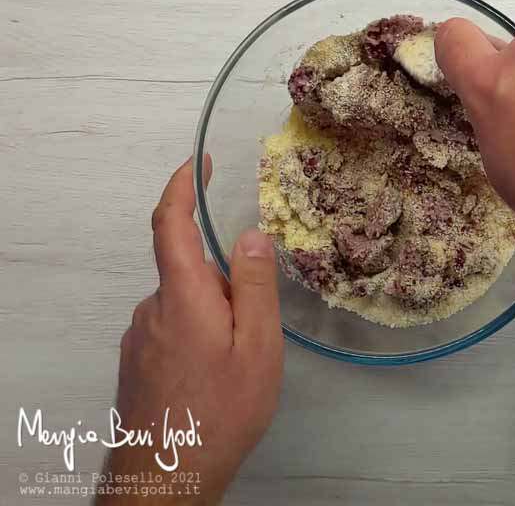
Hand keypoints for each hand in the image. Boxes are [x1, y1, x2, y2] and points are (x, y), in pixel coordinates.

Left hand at [98, 156, 282, 504]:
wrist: (165, 476)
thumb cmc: (219, 412)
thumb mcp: (256, 347)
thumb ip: (253, 287)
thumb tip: (249, 235)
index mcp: (183, 295)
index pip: (170, 223)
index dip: (182, 186)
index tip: (199, 161)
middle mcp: (152, 308)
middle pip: (190, 271)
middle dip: (226, 286)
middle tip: (255, 333)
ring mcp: (140, 337)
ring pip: (184, 305)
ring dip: (215, 318)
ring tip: (239, 367)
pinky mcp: (137, 362)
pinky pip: (171, 329)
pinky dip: (198, 338)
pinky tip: (215, 381)